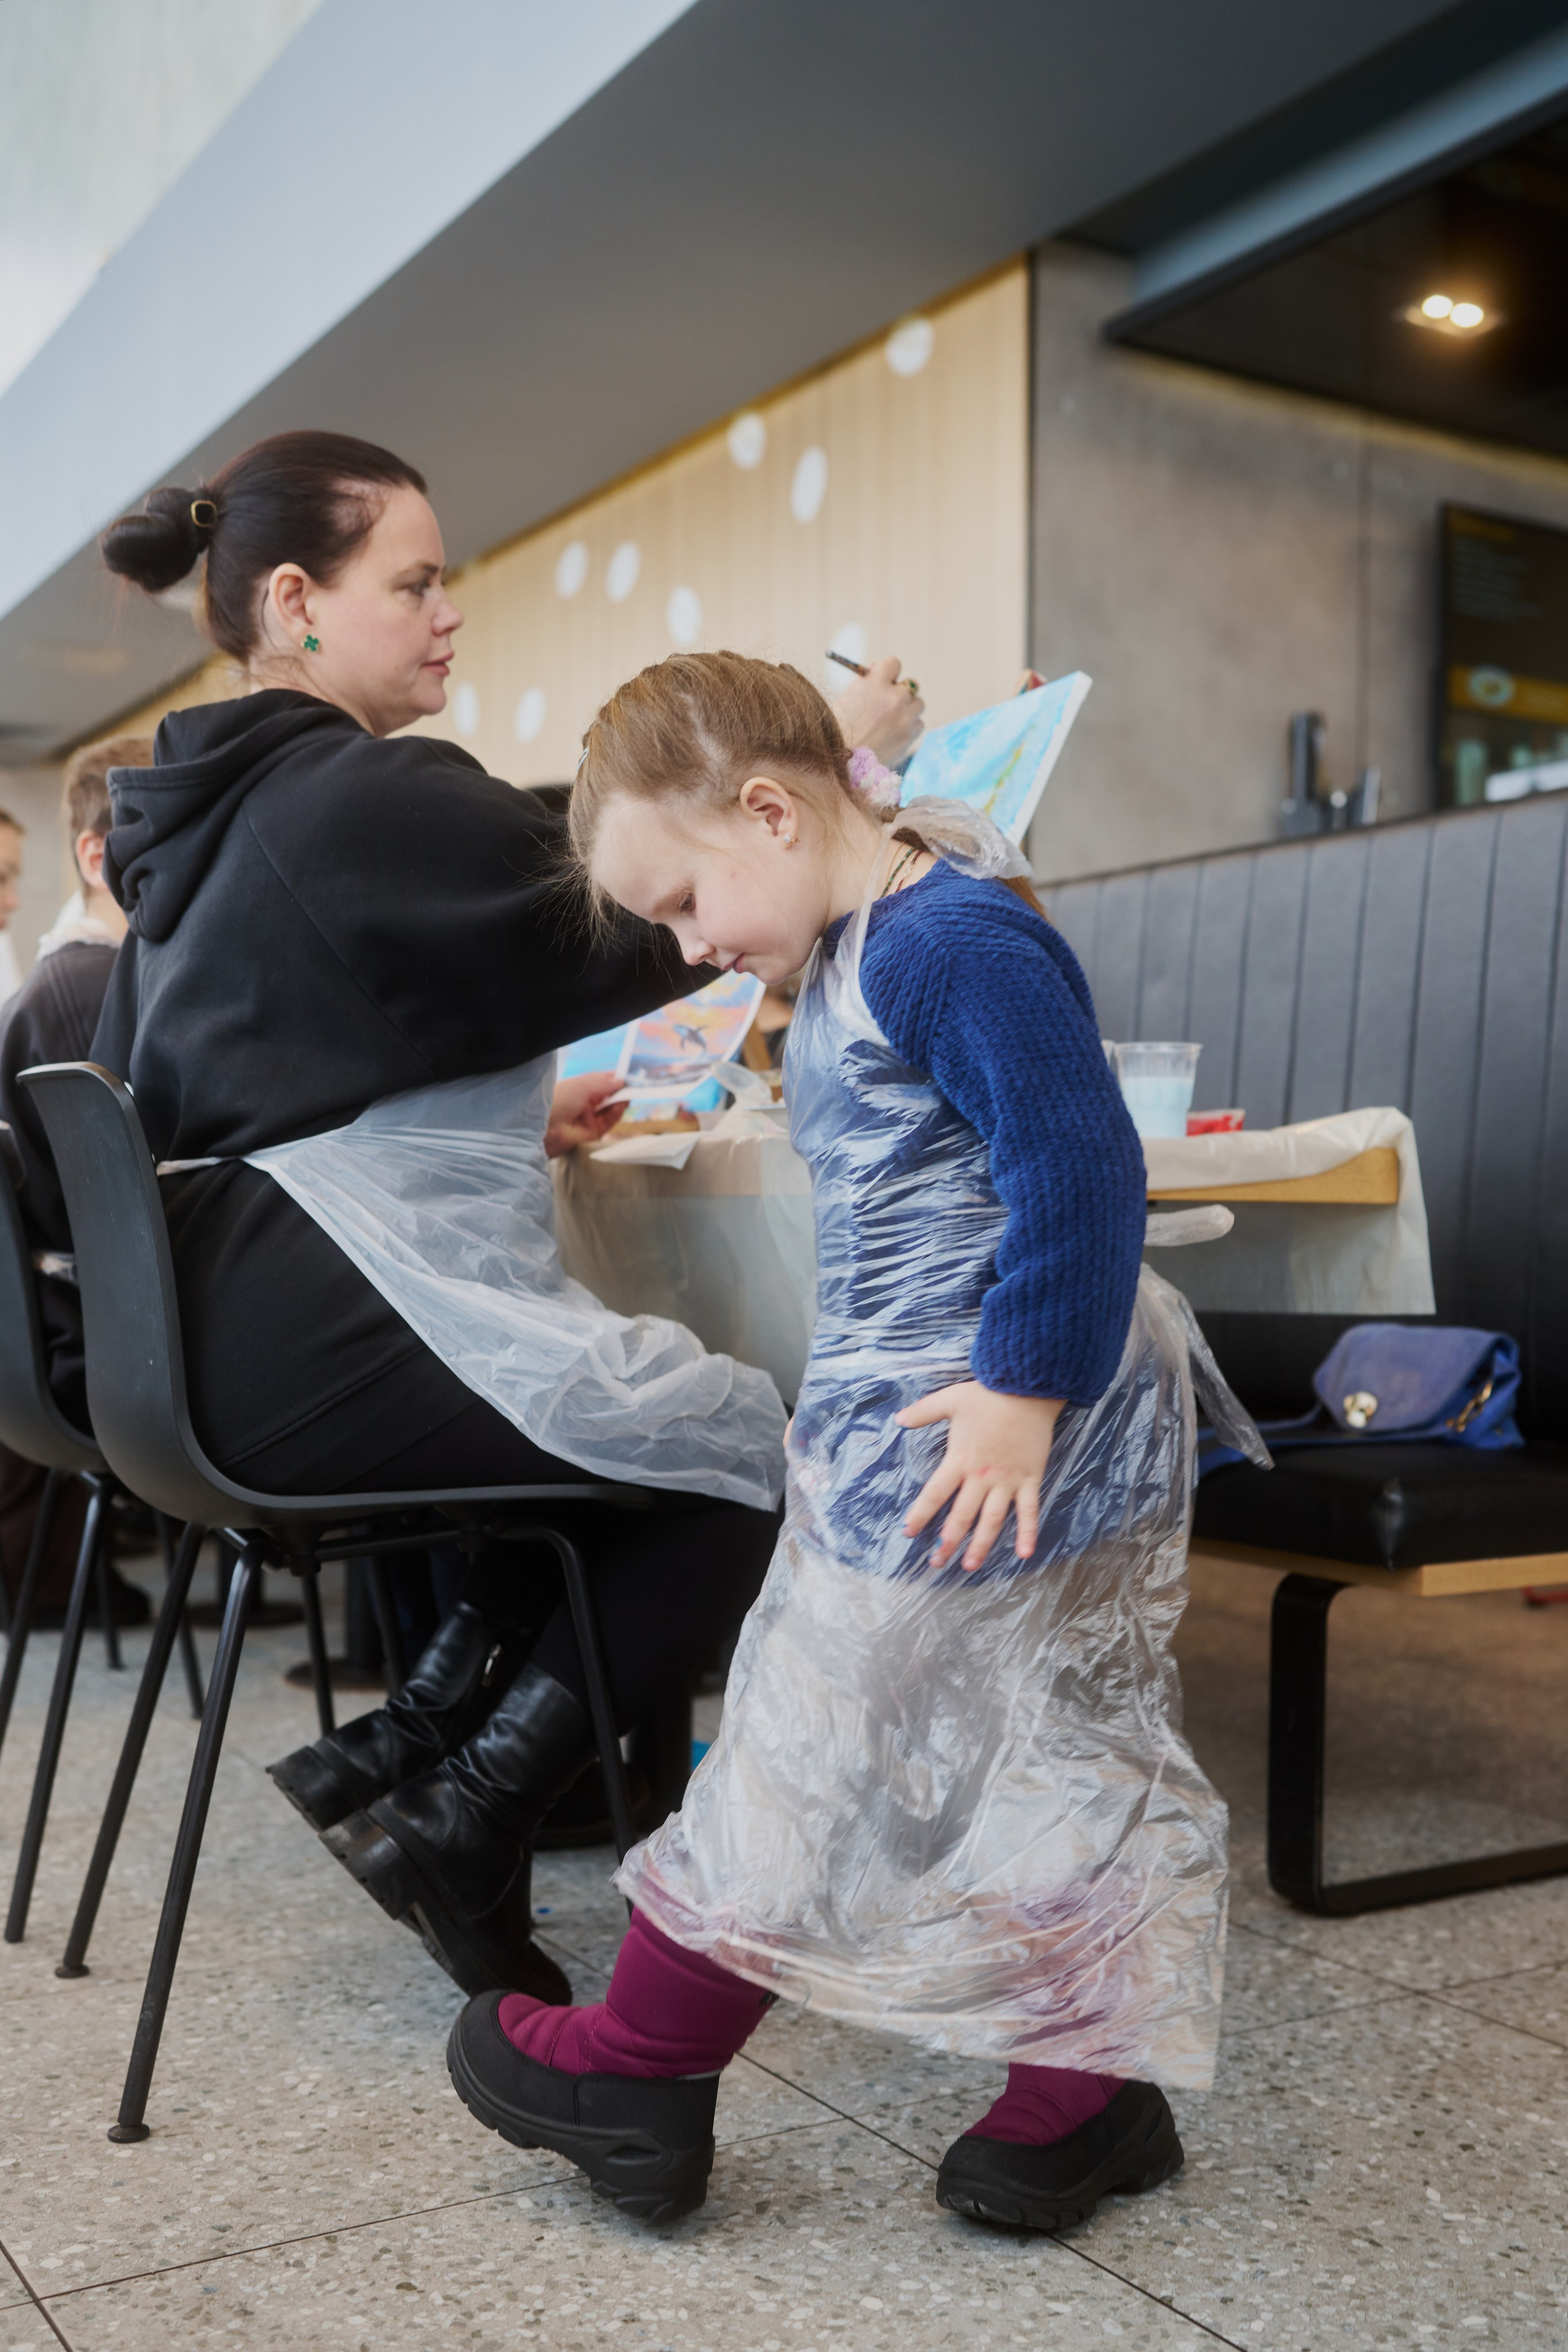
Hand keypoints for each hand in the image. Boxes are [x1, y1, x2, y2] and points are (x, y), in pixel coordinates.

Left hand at [545, 1071, 625, 1157]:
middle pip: (607, 1095)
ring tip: (629, 1093)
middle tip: (632, 1085)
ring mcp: (589, 1117)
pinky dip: (617, 1112)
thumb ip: (603, 1083)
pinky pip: (609, 1121)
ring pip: (610, 1108)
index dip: (613, 1078)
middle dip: (619, 1090)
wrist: (544, 1127)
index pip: (600, 1081)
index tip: (626, 1075)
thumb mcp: (582, 1085)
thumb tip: (621, 1080)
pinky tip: (622, 1103)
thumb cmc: (558, 1100)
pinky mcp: (593, 1132)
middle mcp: (584, 1102)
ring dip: (620, 1100)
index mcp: (578, 1088)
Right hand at [832, 655, 924, 767]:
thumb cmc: (838, 728)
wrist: (840, 762)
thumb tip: (877, 666)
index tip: (884, 681)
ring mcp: (904, 717)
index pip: (894, 664)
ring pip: (918, 704)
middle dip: (900, 693)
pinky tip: (893, 734)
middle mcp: (894, 697)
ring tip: (890, 721)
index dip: (888, 672)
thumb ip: (864, 681)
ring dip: (908, 709)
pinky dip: (909, 727)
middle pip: (910, 685)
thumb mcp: (846, 698)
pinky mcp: (909, 736)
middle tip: (887, 704)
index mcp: (875, 683)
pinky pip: (918, 724)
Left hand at [896, 1381, 1062, 1570]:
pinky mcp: (1030, 1479)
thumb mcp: (949, 1399)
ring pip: (992, 1520)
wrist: (1028, 1390)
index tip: (908, 1532)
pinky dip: (1028, 1532)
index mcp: (959, 1460)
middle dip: (948, 1541)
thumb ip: (923, 1412)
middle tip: (936, 1562)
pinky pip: (1029, 1511)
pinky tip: (1025, 1554)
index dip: (920, 1514)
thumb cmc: (988, 1395)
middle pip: (962, 1516)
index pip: (934, 1494)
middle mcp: (982, 1476)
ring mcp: (1007, 1481)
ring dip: (981, 1545)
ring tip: (969, 1565)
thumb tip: (898, 1419)